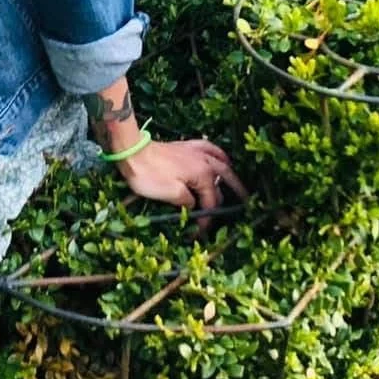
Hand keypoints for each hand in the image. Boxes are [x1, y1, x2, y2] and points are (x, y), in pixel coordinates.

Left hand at [116, 136, 243, 212]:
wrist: (132, 151)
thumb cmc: (150, 174)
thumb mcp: (171, 194)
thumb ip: (188, 202)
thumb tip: (194, 204)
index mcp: (203, 175)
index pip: (211, 201)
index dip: (208, 219)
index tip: (201, 232)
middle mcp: (204, 161)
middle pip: (224, 180)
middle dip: (234, 193)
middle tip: (246, 203)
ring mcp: (196, 151)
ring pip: (220, 162)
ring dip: (230, 173)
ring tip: (236, 182)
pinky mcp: (186, 146)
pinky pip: (209, 148)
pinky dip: (218, 154)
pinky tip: (219, 157)